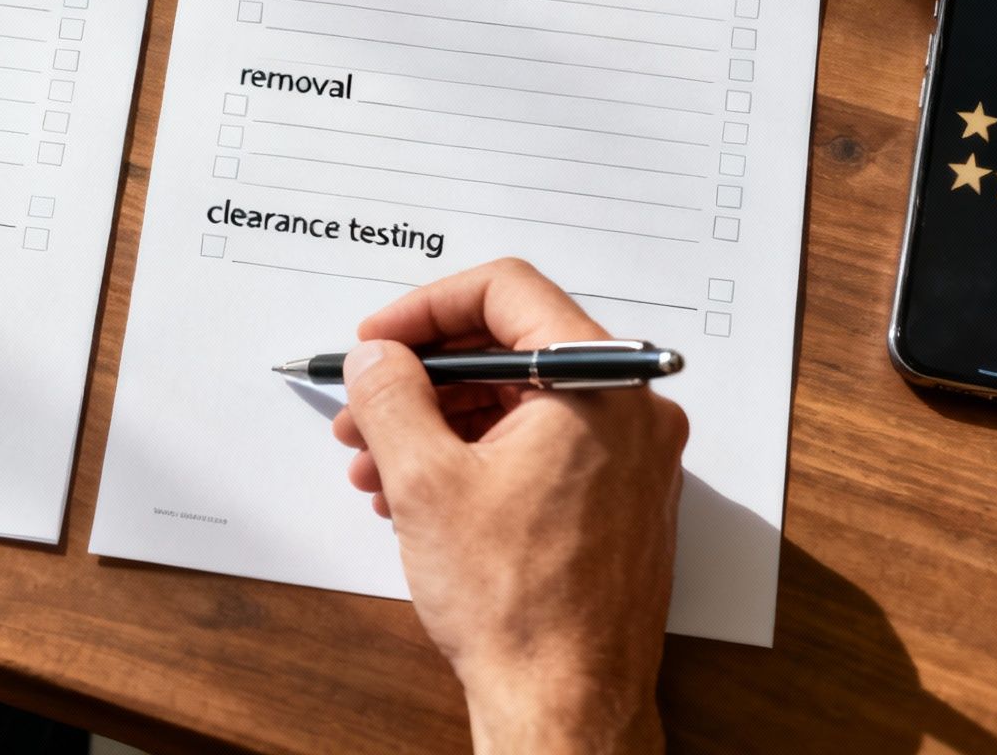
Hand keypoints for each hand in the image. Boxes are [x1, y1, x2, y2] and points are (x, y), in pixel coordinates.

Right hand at [331, 259, 687, 754]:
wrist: (566, 705)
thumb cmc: (521, 607)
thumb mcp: (425, 480)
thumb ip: (391, 395)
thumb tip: (377, 359)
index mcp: (601, 386)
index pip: (508, 291)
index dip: (425, 309)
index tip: (379, 341)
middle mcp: (631, 413)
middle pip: (512, 349)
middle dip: (423, 378)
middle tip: (364, 402)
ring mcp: (629, 461)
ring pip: (518, 404)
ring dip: (438, 424)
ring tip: (374, 463)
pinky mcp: (615, 501)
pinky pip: (537, 449)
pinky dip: (473, 458)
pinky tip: (415, 494)